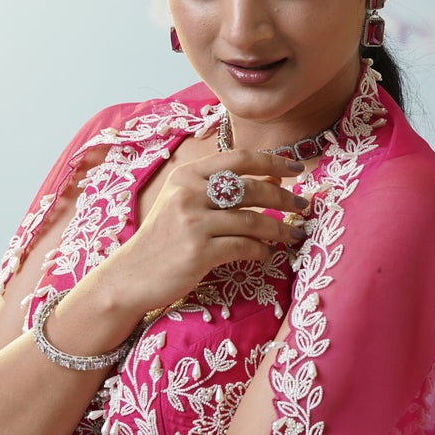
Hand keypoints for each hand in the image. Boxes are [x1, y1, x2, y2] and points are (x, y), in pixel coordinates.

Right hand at [98, 148, 310, 316]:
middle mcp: (189, 193)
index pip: (239, 158)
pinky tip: (268, 254)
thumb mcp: (185, 202)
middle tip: (303, 205)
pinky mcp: (198, 252)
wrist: (130, 276)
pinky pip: (244, 247)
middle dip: (284, 196)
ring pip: (253, 219)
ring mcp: (193, 222)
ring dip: (280, 229)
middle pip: (252, 187)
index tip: (297, 168)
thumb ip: (220, 187)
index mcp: (187, 174)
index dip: (273, 160)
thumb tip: (271, 176)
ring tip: (294, 235)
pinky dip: (262, 251)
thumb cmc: (164, 239)